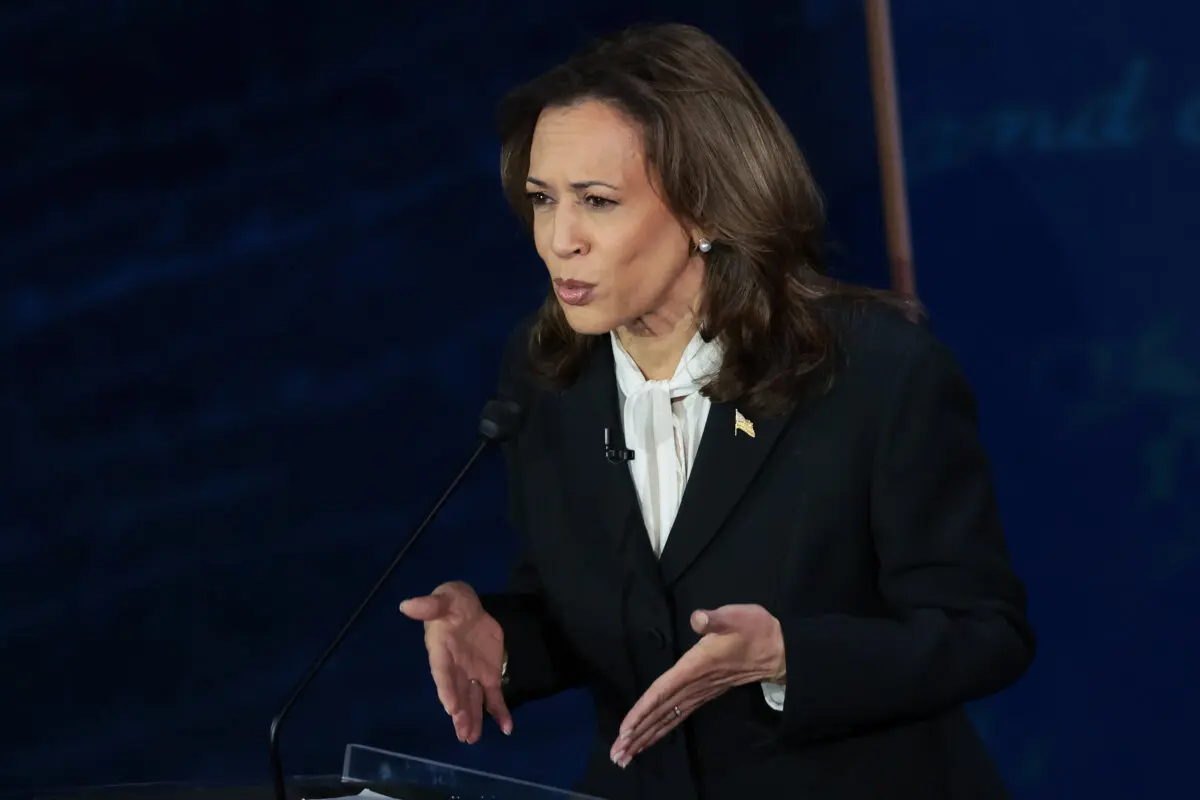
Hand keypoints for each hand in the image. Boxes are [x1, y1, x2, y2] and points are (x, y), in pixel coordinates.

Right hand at [400, 581, 511, 742]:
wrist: (467, 606)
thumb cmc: (451, 602)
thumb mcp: (443, 599)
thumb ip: (429, 605)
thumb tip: (407, 605)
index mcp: (441, 653)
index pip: (443, 675)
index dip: (447, 691)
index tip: (451, 708)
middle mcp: (455, 670)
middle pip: (458, 694)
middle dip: (461, 714)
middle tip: (465, 734)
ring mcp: (472, 675)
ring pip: (473, 702)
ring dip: (474, 720)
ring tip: (473, 739)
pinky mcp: (488, 676)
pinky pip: (494, 697)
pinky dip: (500, 712)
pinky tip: (506, 728)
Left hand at [610, 604, 784, 767]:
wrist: (782, 649)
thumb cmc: (756, 630)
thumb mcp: (736, 617)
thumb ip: (715, 619)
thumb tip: (697, 618)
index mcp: (695, 667)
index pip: (663, 691)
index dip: (643, 710)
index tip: (625, 729)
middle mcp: (695, 684)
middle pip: (661, 713)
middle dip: (638, 733)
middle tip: (617, 754)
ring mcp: (701, 692)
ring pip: (669, 718)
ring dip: (647, 736)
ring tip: (626, 754)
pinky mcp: (705, 694)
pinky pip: (678, 715)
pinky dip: (661, 728)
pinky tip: (650, 737)